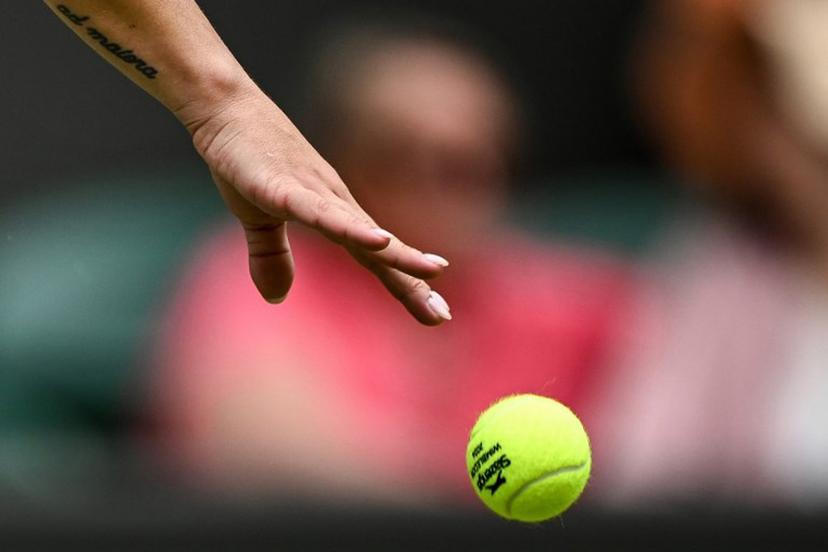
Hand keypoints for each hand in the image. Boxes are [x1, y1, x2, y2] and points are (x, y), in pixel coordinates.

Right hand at [178, 86, 451, 324]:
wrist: (223, 106)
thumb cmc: (246, 157)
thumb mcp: (257, 218)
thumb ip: (271, 256)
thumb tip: (277, 298)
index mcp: (332, 214)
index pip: (375, 258)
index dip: (405, 285)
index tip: (436, 314)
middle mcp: (334, 203)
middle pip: (379, 250)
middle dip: (412, 280)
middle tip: (443, 315)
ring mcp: (311, 192)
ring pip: (359, 230)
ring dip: (396, 253)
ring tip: (432, 272)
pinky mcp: (280, 186)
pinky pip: (317, 211)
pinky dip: (346, 226)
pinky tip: (376, 239)